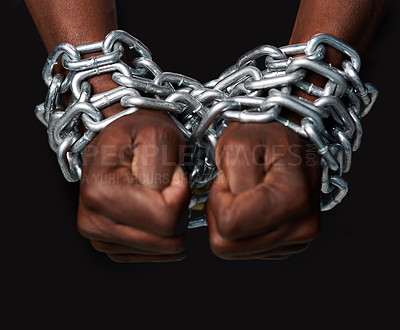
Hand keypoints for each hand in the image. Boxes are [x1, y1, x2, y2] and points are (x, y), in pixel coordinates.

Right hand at [77, 110, 189, 261]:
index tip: (174, 174)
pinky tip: (156, 212)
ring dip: (170, 224)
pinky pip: (150, 254)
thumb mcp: (157, 133)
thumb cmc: (137, 131)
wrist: (119, 138)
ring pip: (160, 250)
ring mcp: (98, 235)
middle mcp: (93, 220)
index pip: (165, 219)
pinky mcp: (107, 244)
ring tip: (158, 194)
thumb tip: (167, 203)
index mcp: (101, 192)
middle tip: (168, 185)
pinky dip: (162, 236)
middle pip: (164, 241)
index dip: (181, 195)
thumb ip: (163, 168)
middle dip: (178, 212)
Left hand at [206, 121, 320, 259]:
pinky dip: (241, 227)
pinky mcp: (289, 245)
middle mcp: (301, 226)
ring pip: (233, 250)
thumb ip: (227, 177)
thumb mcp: (238, 141)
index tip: (228, 178)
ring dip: (229, 220)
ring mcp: (297, 239)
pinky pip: (245, 248)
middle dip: (220, 212)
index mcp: (293, 199)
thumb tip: (226, 208)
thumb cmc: (270, 134)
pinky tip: (252, 204)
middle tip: (233, 185)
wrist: (293, 139)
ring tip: (244, 193)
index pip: (228, 225)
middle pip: (227, 245)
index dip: (217, 199)